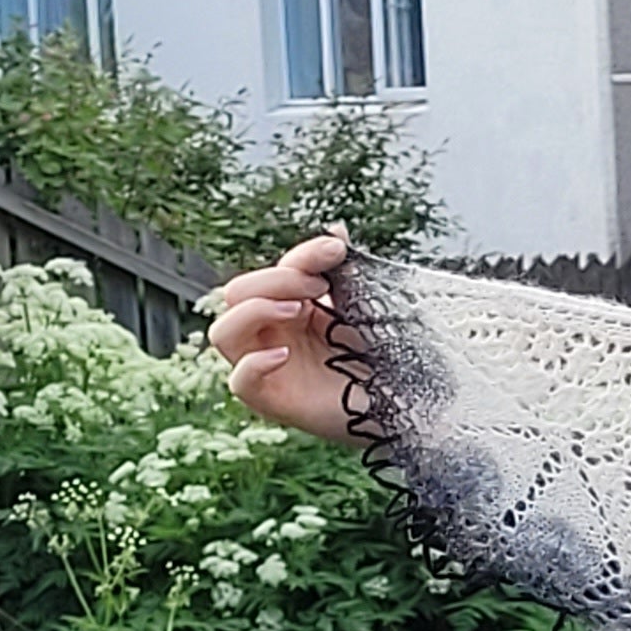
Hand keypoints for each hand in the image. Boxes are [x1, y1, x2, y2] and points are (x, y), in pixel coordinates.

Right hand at [208, 227, 364, 442]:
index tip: (337, 251)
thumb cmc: (383, 356)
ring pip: (223, 332)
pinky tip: (285, 354)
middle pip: (236, 295)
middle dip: (274, 281)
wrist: (407, 402)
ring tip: (298, 311)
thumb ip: (343, 271)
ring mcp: (267, 369)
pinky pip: (238, 381)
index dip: (299, 257)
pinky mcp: (273, 401)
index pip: (271, 273)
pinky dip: (254, 364)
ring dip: (253, 312)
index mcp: (288, 309)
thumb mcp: (362, 306)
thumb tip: (335, 228)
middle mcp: (270, 336)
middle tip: (318, 288)